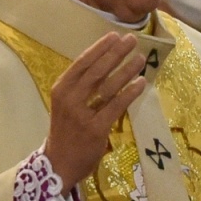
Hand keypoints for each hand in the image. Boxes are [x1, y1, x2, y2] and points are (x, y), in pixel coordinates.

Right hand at [46, 33, 148, 191]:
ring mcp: (82, 114)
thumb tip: (106, 63)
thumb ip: (81, 87)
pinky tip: (141, 83)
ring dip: (126, 70)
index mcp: (61, 89)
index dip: (99, 48)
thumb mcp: (66, 104)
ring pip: (107, 86)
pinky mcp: (96, 129)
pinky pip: (116, 106)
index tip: (115, 36)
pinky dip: (130, 93)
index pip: (82, 63)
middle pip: (96, 70)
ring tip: (140, 59)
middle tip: (132, 40)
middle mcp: (69, 99)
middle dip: (116, 53)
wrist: (59, 164)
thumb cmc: (66, 131)